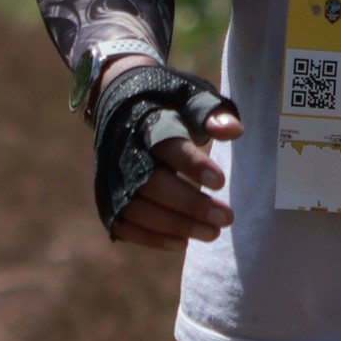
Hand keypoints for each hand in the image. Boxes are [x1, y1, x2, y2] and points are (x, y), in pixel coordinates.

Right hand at [90, 55, 242, 244]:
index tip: (221, 182)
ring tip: (212, 233)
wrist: (119, 100)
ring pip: (138, 208)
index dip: (193, 165)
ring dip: (176, 225)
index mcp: (146, 124)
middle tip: (226, 217)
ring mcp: (111, 178)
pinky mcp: (106, 197)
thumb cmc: (165, 102)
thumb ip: (212, 113)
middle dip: (190, 204)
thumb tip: (234, 131)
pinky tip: (181, 243)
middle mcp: (124, 153)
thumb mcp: (190, 97)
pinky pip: (124, 224)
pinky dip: (150, 238)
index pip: (168, 147)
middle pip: (153, 184)